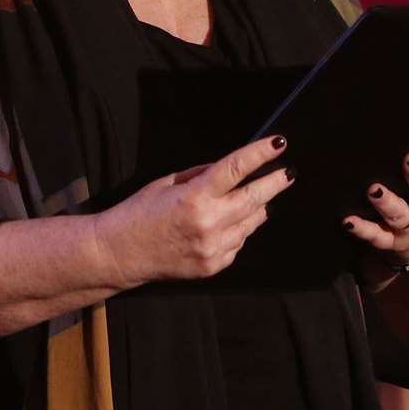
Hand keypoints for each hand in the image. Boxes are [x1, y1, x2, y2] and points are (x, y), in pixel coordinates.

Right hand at [94, 135, 294, 286]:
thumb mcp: (168, 182)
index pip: (236, 169)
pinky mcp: (214, 266)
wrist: (120, 253)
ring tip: (249, 198)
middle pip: (256, 198)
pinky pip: (239, 242)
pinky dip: (238, 230)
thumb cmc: (140, 212)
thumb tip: (233, 169)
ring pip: (252, 222)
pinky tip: (223, 225)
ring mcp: (213, 248)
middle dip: (275, 182)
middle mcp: (208, 223)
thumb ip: (203, 175)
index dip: (260, 154)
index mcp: (194, 196)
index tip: (278, 144)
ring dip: (256, 207)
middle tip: (287, 172)